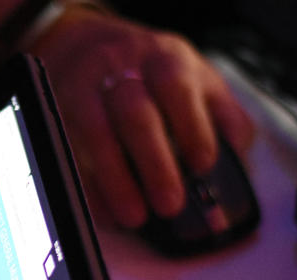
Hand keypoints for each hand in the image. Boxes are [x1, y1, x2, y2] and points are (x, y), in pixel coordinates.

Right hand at [30, 9, 254, 226]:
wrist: (79, 44)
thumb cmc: (143, 69)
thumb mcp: (190, 74)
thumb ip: (220, 111)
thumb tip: (239, 154)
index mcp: (161, 59)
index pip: (177, 88)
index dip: (192, 128)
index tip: (203, 165)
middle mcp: (119, 71)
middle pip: (135, 114)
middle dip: (154, 163)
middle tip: (170, 204)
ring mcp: (83, 92)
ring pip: (96, 134)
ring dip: (116, 180)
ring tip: (134, 217)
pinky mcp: (57, 115)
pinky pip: (69, 152)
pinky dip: (87, 187)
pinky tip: (105, 211)